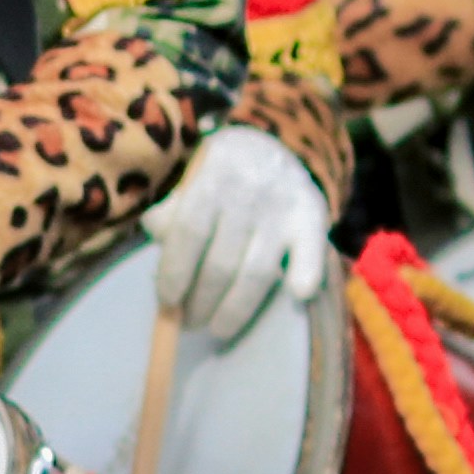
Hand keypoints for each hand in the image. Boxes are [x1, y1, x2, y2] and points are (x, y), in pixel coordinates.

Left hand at [131, 127, 331, 341]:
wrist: (273, 145)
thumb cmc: (220, 174)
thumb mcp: (189, 178)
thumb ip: (172, 210)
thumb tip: (160, 240)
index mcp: (213, 174)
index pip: (189, 233)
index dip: (175, 273)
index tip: (167, 303)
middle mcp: (251, 188)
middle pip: (221, 262)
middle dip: (201, 302)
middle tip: (190, 323)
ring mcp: (284, 205)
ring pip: (258, 271)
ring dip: (235, 309)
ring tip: (218, 328)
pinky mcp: (313, 216)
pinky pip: (311, 252)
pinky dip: (305, 274)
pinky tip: (294, 296)